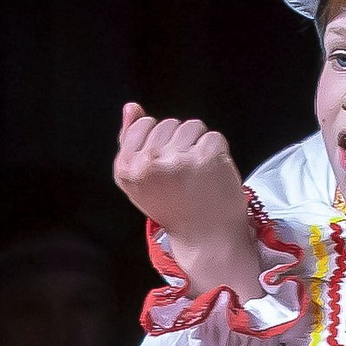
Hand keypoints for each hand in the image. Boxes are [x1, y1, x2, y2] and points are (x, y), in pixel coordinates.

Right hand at [113, 104, 259, 298]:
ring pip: (192, 126)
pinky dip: (218, 153)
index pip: (143, 124)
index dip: (158, 141)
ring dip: (199, 145)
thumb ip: (131, 141)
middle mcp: (148, 164)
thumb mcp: (141, 179)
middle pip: (168, 123)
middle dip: (179, 143)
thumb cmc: (173, 207)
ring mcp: (178, 160)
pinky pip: (213, 136)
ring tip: (198, 174)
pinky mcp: (206, 157)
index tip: (164, 168)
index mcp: (127, 168)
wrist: (206, 238)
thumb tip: (131, 107)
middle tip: (183, 176)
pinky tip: (213, 174)